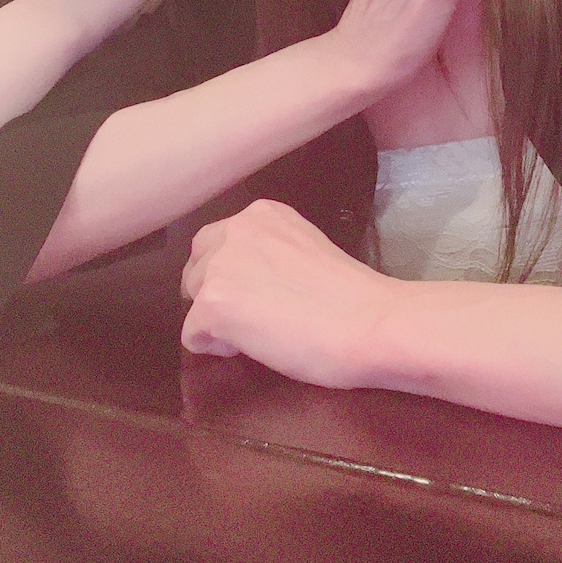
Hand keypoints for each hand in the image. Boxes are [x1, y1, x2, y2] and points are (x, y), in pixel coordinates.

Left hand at [181, 199, 393, 387]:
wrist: (369, 322)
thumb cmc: (352, 296)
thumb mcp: (304, 249)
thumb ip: (270, 253)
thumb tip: (248, 284)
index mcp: (262, 213)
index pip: (219, 242)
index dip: (235, 274)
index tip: (265, 294)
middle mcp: (235, 230)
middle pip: (196, 267)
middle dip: (216, 293)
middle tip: (256, 318)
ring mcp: (221, 266)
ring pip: (193, 299)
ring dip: (217, 320)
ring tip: (260, 333)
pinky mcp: (213, 305)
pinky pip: (192, 335)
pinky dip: (215, 348)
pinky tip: (255, 347)